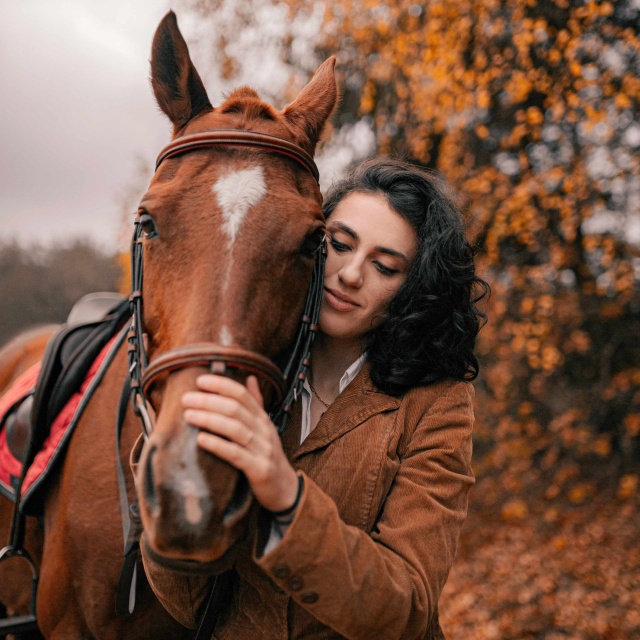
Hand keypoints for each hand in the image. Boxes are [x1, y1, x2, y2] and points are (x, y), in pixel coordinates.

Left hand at [182, 374, 298, 512]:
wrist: (284, 488)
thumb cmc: (267, 455)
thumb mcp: (264, 427)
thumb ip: (256, 403)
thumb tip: (249, 377)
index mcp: (262, 418)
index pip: (242, 395)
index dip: (221, 385)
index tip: (200, 380)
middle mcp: (264, 430)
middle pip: (235, 409)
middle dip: (209, 401)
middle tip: (186, 398)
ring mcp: (263, 449)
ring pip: (235, 429)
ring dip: (209, 419)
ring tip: (188, 415)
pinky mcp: (259, 469)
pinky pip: (236, 454)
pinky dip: (218, 445)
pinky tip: (201, 439)